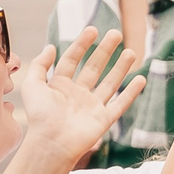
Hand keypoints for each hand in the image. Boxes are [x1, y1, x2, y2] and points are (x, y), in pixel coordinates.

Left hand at [14, 27, 144, 163]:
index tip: (92, 30)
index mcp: (60, 86)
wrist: (51, 144)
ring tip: (131, 52)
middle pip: (94, 68)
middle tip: (116, 34)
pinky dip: (131, 93)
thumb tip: (50, 47)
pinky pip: (120, 104)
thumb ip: (39, 65)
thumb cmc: (39, 117)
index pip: (72, 60)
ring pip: (110, 83)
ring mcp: (92, 107)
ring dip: (121, 68)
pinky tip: (140, 79)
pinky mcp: (103, 119)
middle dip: (105, 50)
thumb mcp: (32, 86)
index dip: (81, 45)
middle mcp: (78, 94)